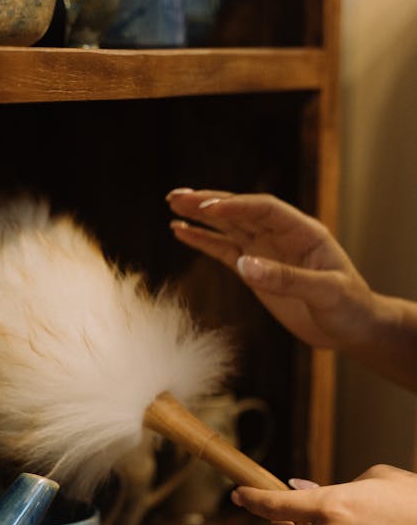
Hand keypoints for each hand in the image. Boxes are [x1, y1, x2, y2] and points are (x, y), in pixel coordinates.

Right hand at [166, 188, 376, 350]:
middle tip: (176, 195)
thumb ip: (286, 278)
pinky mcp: (255, 272)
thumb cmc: (350, 307)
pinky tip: (181, 231)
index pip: (265, 209)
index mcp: (304, 232)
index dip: (236, 207)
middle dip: (209, 203)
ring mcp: (266, 252)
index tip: (207, 208)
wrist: (353, 328)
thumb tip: (244, 266)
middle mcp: (282, 236)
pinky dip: (203, 241)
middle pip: (240, 212)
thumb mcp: (326, 293)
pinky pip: (224, 251)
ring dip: (200, 216)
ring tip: (172, 204)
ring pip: (228, 227)